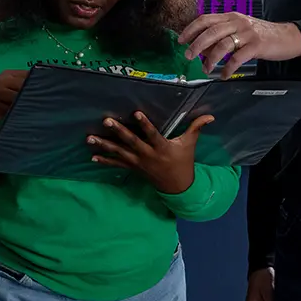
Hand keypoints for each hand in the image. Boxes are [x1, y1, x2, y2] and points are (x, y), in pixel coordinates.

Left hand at [87, 112, 213, 194]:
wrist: (177, 186)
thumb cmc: (183, 161)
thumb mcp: (190, 144)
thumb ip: (196, 128)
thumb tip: (211, 116)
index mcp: (162, 147)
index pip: (152, 134)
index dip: (144, 124)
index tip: (135, 113)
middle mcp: (148, 155)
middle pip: (131, 142)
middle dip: (118, 132)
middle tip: (106, 121)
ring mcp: (139, 162)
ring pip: (119, 153)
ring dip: (104, 145)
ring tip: (89, 138)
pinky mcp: (133, 168)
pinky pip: (117, 165)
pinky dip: (105, 161)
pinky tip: (92, 157)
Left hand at [179, 12, 300, 77]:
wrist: (286, 37)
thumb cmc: (260, 35)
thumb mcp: (239, 30)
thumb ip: (221, 36)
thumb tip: (202, 50)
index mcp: (230, 17)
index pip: (205, 19)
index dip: (191, 29)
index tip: (181, 40)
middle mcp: (237, 22)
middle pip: (211, 31)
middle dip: (196, 44)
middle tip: (188, 56)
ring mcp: (247, 33)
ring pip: (223, 44)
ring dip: (211, 59)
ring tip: (206, 69)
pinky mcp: (257, 45)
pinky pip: (237, 58)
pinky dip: (228, 68)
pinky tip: (224, 75)